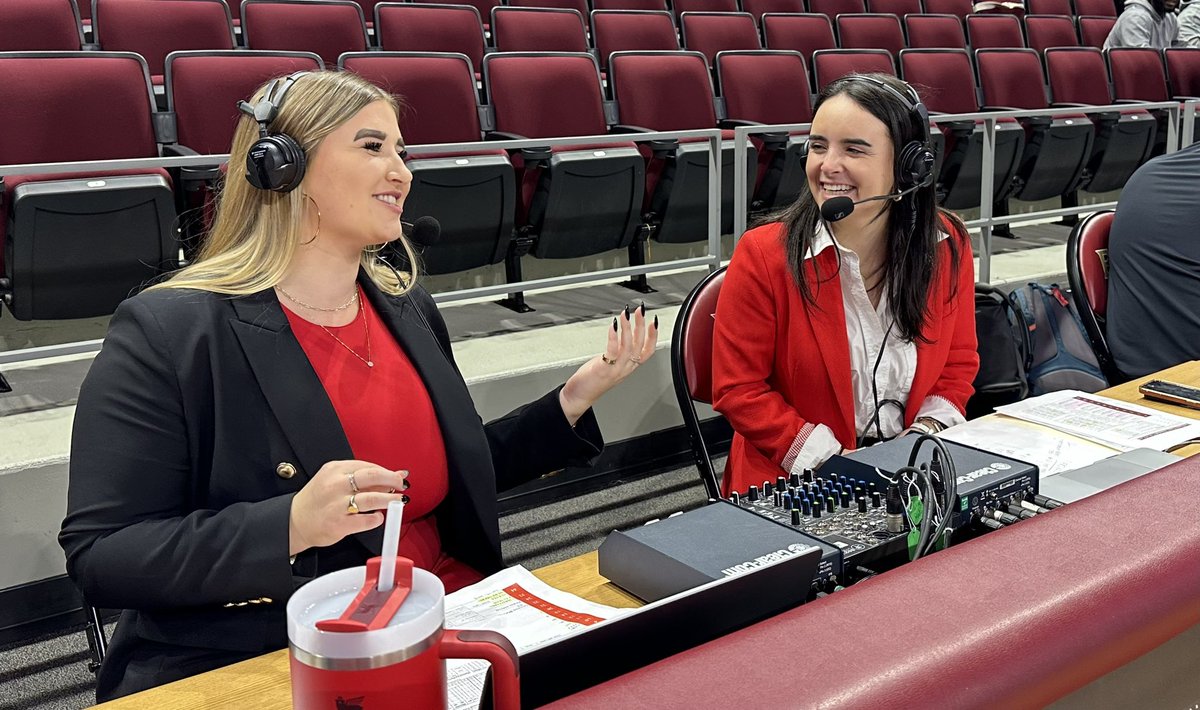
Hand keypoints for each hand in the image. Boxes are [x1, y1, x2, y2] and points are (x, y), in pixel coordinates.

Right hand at [289, 460, 408, 555]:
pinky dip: (377, 518)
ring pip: (372, 498)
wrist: (294, 522)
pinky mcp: (339, 524)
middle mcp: (335, 485)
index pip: (368, 466)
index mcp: (334, 470)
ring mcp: (337, 505)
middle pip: (373, 477)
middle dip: (392, 480)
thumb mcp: (335, 481)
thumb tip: (394, 475)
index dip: (386, 472)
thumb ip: (362, 479)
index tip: (397, 476)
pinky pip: (366, 520)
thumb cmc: (318, 500)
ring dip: (390, 499)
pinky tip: (378, 517)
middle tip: (402, 485)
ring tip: (397, 501)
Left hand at [559, 303, 658, 424]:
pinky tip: (613, 326)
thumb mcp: (611, 363)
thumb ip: (618, 351)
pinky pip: (613, 351)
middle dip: (641, 325)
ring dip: (628, 328)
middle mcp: (625, 367)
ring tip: (626, 315)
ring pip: (628, 346)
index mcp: (629, 366)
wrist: (580, 396)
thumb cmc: (592, 379)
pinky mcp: (604, 368)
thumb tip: (620, 335)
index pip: (648, 351)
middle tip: (640, 311)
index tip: (653, 321)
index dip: (653, 336)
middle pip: (639, 345)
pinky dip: (614, 337)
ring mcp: (616, 369)